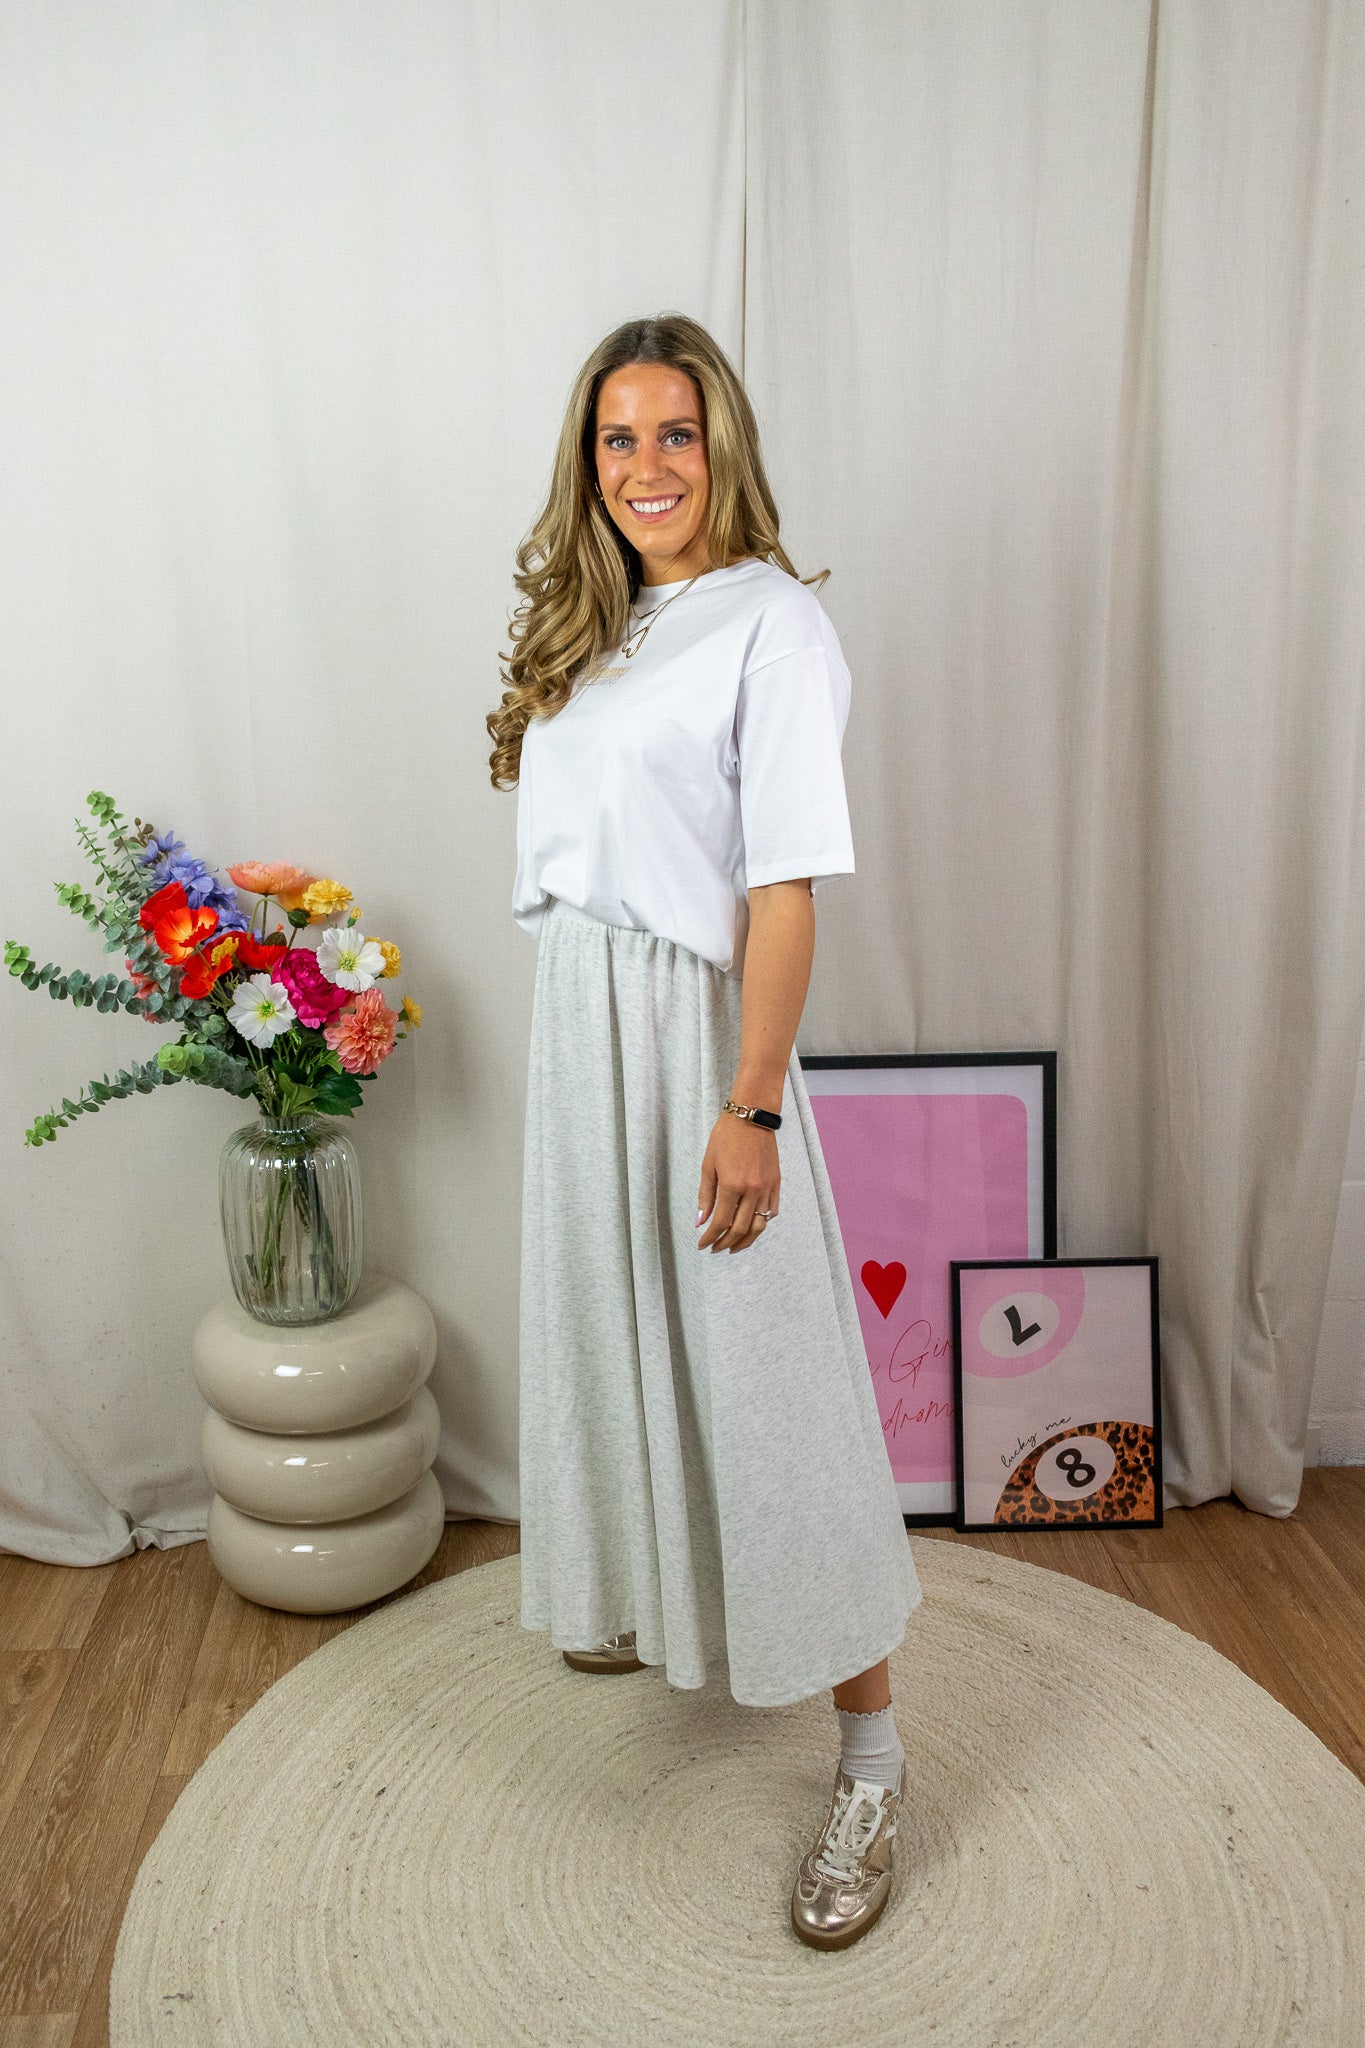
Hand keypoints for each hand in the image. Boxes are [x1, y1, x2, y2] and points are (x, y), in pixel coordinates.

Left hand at [696, 1111, 779, 1252]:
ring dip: (746, 1240)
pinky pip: (772, 1211)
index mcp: (732, 1185)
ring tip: (734, 1246)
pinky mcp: (776, 1183)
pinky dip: (762, 1223)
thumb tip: (701, 1221)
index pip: (721, 1222)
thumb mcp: (708, 1164)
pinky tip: (752, 1226)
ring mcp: (767, 1188)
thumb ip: (706, 1195)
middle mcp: (752, 1191)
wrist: (752, 1116)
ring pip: (759, 1226)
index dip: (710, 1238)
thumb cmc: (726, 1135)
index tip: (703, 1245)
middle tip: (716, 1248)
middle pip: (740, 1229)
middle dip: (726, 1243)